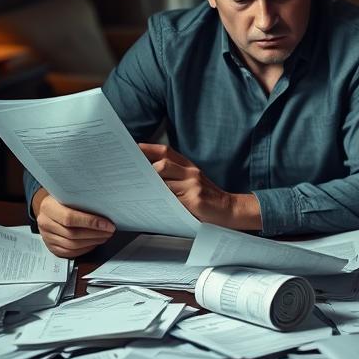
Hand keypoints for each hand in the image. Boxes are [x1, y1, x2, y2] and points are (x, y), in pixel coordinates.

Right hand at [32, 188, 114, 257]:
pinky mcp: (51, 246)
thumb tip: (106, 210)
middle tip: (109, 231)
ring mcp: (47, 236)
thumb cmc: (62, 201)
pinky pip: (69, 252)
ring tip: (104, 236)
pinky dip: (84, 249)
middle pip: (72, 234)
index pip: (70, 218)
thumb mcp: (69, 196)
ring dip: (92, 242)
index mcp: (48, 207)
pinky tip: (94, 243)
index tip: (107, 225)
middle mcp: (45, 223)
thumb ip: (82, 202)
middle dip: (95, 234)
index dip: (91, 223)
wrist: (47, 208)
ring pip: (72, 245)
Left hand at [139, 143, 257, 228]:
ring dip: (149, 184)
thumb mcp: (193, 182)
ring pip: (165, 178)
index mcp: (189, 166)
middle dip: (144, 168)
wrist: (229, 209)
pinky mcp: (195, 199)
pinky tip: (151, 203)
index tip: (131, 148)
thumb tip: (148, 177)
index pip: (166, 151)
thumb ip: (174, 177)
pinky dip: (159, 199)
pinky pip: (171, 197)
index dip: (147, 148)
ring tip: (137, 189)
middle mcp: (191, 172)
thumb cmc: (207, 198)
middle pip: (162, 163)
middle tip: (129, 172)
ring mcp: (193, 185)